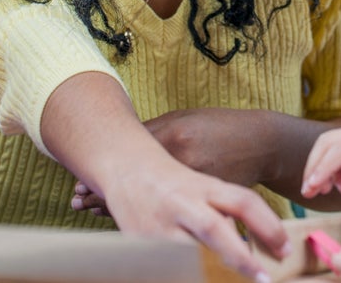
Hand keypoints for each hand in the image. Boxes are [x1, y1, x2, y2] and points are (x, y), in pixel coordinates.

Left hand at [74, 107, 266, 216]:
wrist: (262, 143)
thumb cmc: (222, 127)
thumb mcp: (188, 120)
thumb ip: (156, 132)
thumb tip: (125, 142)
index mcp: (175, 135)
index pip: (128, 153)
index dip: (102, 168)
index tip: (79, 181)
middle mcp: (180, 160)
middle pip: (134, 179)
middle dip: (103, 193)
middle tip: (77, 200)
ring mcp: (194, 183)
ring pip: (149, 200)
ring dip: (119, 206)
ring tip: (91, 210)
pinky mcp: (206, 200)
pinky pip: (170, 212)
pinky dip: (149, 215)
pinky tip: (128, 219)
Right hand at [97, 159, 290, 282]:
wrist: (126, 166)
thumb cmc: (174, 182)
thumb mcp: (204, 188)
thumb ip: (226, 212)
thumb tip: (254, 247)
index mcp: (205, 186)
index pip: (243, 202)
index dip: (268, 226)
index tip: (285, 250)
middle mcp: (184, 203)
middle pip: (215, 229)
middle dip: (241, 258)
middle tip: (264, 280)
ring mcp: (160, 223)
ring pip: (189, 252)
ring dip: (210, 272)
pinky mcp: (140, 241)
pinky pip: (167, 265)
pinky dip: (184, 274)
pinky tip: (196, 278)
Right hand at [301, 122, 340, 213]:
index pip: (338, 150)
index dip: (322, 169)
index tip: (311, 188)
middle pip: (326, 144)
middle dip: (314, 167)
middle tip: (308, 193)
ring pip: (328, 147)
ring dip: (320, 167)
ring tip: (321, 191)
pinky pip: (338, 153)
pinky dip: (333, 169)